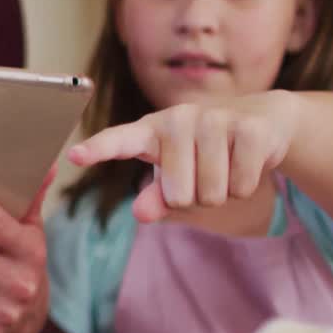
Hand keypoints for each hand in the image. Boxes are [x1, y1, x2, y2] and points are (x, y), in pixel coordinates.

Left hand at [67, 91, 297, 221]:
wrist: (258, 121)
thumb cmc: (202, 153)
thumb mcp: (173, 176)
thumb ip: (155, 197)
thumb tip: (141, 214)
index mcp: (149, 130)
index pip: (117, 141)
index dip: (97, 150)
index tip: (74, 156)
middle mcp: (177, 118)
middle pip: (179, 196)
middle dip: (194, 198)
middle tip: (202, 173)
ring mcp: (213, 119)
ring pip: (212, 194)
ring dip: (221, 192)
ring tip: (223, 164)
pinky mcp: (248, 129)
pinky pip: (240, 187)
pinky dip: (244, 186)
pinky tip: (244, 160)